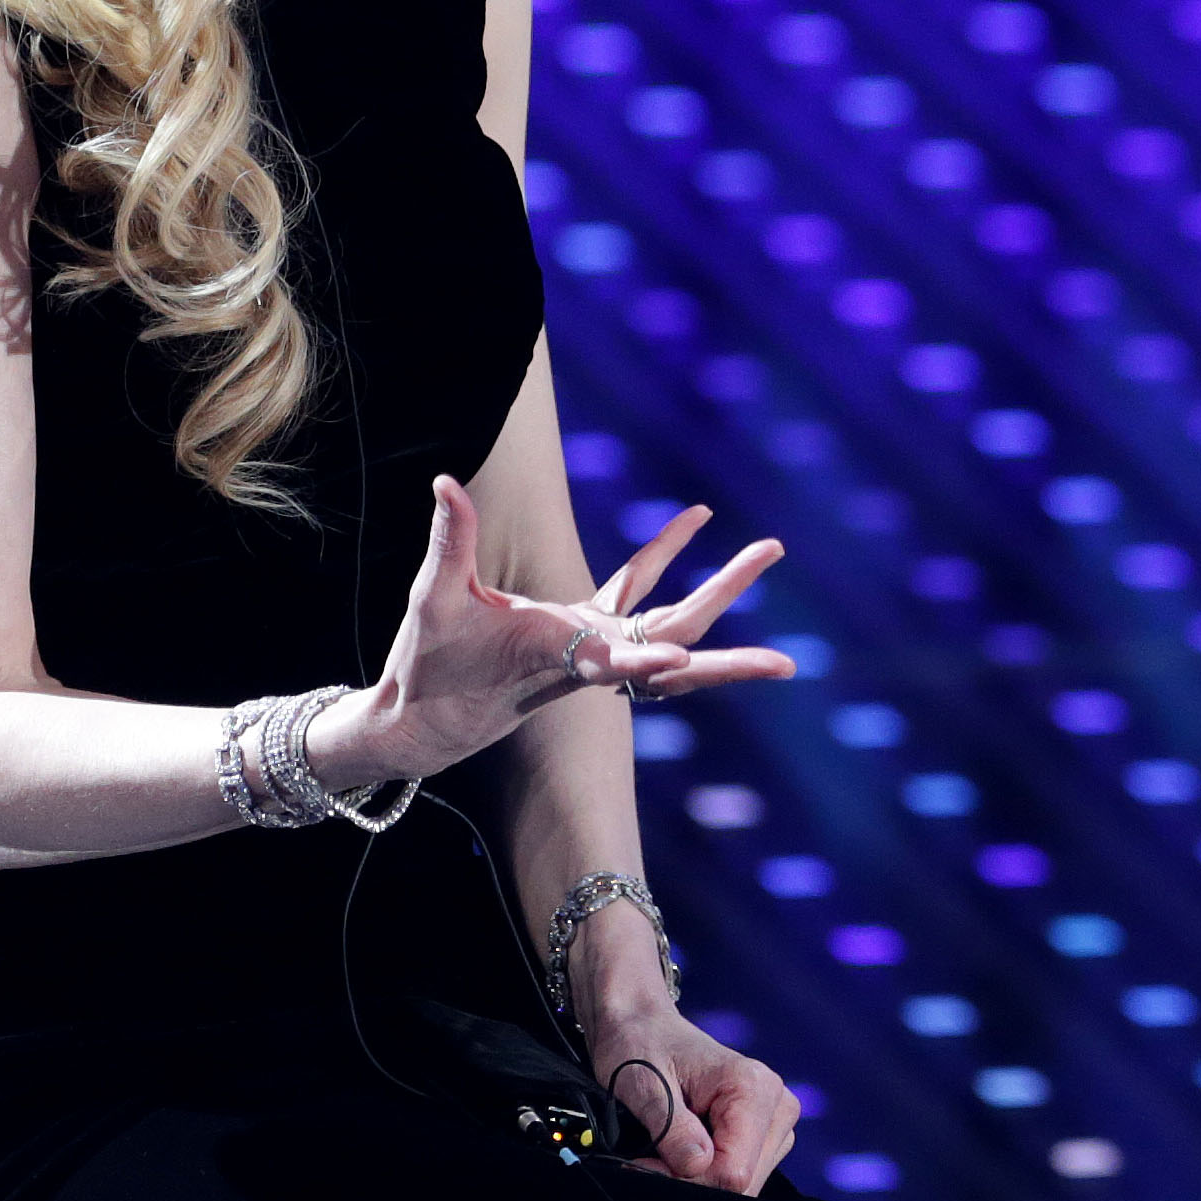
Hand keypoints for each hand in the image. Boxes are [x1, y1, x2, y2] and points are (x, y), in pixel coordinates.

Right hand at [330, 482, 794, 790]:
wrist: (425, 718)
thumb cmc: (427, 663)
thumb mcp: (433, 599)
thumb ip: (449, 540)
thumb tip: (445, 483)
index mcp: (553, 656)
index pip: (609, 660)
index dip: (643, 657)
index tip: (682, 656)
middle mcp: (587, 657)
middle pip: (672, 638)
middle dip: (723, 602)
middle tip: (775, 573)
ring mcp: (593, 645)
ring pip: (670, 620)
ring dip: (719, 588)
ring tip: (768, 549)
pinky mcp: (585, 631)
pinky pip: (639, 591)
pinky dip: (663, 555)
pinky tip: (696, 518)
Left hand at [582, 998, 798, 1194]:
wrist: (645, 1028)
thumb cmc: (640, 1047)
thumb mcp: (643, 1086)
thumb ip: (672, 1128)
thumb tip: (697, 1166)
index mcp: (753, 1088)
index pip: (734, 1170)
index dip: (687, 1179)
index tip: (644, 1165)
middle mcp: (778, 1104)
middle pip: (744, 1182)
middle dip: (693, 1181)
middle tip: (649, 1159)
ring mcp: (777, 1120)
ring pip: (744, 1184)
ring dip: (699, 1178)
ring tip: (666, 1147)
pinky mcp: (768, 1133)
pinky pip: (741, 1173)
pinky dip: (708, 1172)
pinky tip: (686, 1148)